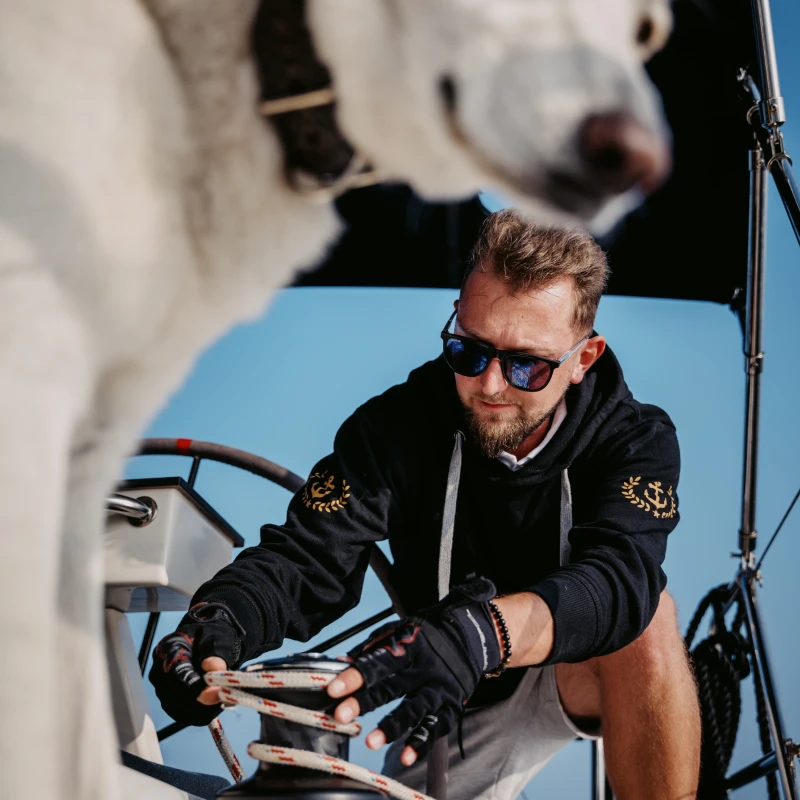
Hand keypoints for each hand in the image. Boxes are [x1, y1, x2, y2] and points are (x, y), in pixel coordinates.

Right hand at [148, 602, 244, 725]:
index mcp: (167, 651)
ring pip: (182, 711)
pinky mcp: (170, 702)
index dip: (197, 688)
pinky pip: (186, 715)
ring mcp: (163, 689)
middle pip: (177, 698)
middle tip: (226, 695)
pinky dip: (203, 712)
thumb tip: (214, 668)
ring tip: (224, 695)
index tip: (217, 692)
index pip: (177, 676)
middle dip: (204, 699)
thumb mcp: (217, 638)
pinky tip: (217, 702)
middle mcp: (159, 672)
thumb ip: (216, 652)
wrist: (209, 642)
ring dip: (205, 708)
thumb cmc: (211, 637)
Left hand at [326, 578, 499, 763]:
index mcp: (409, 645)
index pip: (379, 660)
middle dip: (366, 702)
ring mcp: (439, 688)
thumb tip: (338, 662)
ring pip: (414, 710)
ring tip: (370, 742)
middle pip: (392, 686)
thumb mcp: (399, 632)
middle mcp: (425, 667)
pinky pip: (435, 728)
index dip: (356, 674)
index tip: (333, 688)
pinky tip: (405, 757)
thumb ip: (370, 648)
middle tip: (340, 715)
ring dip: (391, 727)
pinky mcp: (451, 706)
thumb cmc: (424, 636)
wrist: (469, 637)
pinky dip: (420, 744)